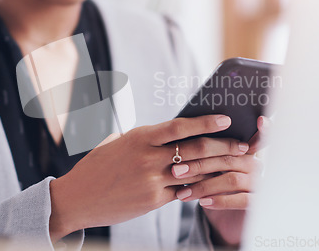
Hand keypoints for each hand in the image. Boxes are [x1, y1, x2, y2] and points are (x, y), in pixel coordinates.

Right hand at [48, 114, 245, 241]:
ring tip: (235, 165)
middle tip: (242, 145)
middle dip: (224, 146)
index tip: (225, 118)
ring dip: (218, 168)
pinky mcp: (153, 200)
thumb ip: (144, 138)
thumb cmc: (97, 166)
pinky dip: (198, 187)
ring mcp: (152, 180)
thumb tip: (170, 134)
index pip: (180, 126)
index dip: (206, 121)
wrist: (77, 198)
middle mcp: (148, 157)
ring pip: (195, 172)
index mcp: (139, 137)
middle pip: (196, 149)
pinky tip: (212, 184)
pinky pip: (183, 192)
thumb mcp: (117, 142)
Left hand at [171, 116, 270, 245]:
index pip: (257, 135)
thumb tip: (180, 136)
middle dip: (199, 164)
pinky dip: (220, 200)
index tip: (260, 119)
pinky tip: (203, 202)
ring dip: (203, 185)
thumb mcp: (206, 167)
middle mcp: (254, 163)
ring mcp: (257, 183)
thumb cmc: (210, 184)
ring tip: (182, 192)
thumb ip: (204, 151)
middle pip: (228, 158)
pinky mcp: (256, 203)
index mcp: (243, 150)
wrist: (222, 217)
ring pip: (232, 179)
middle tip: (175, 170)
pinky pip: (240, 200)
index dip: (264, 128)